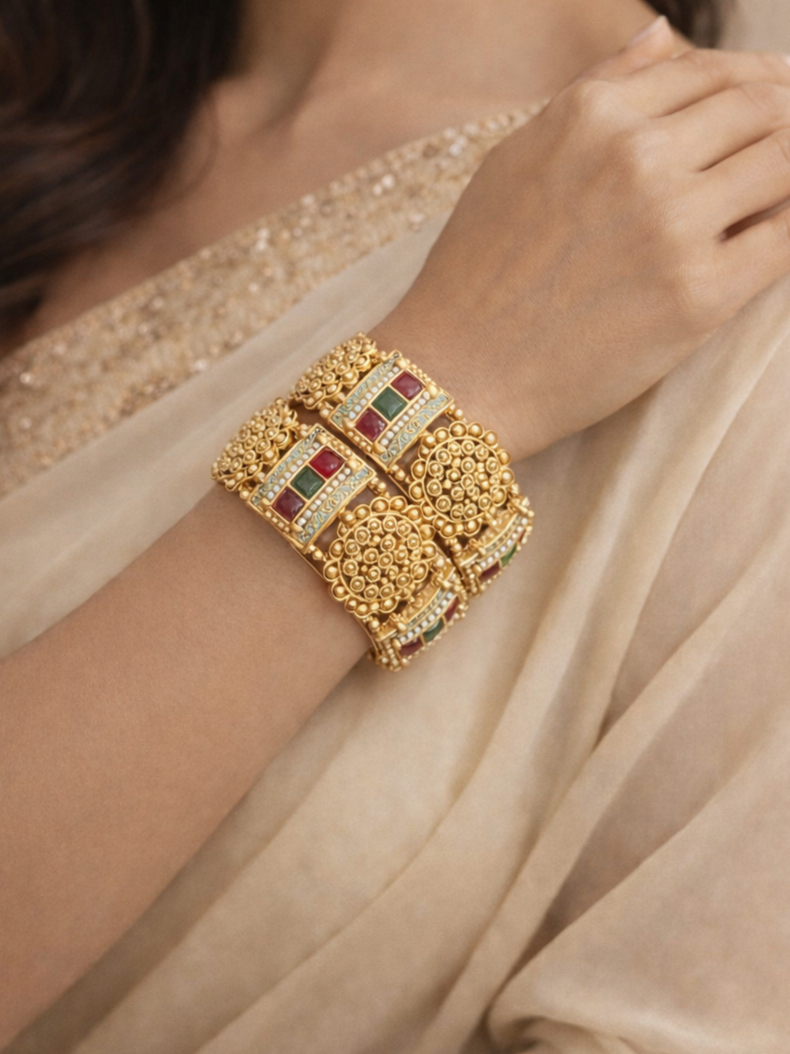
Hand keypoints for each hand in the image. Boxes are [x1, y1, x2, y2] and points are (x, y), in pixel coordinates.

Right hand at [374, 19, 789, 459]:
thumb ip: (597, 90)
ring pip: (785, 164)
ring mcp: (673, 225)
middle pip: (760, 107)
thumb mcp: (515, 159)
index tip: (764, 103)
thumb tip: (665, 36)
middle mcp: (638, 156)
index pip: (707, 71)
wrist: (458, 376)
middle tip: (779, 150)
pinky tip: (771, 237)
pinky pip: (786, 240)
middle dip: (781, 120)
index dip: (750, 83)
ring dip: (789, 174)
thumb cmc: (474, 275)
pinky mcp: (699, 296)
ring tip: (774, 198)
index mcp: (591, 115)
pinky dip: (789, 229)